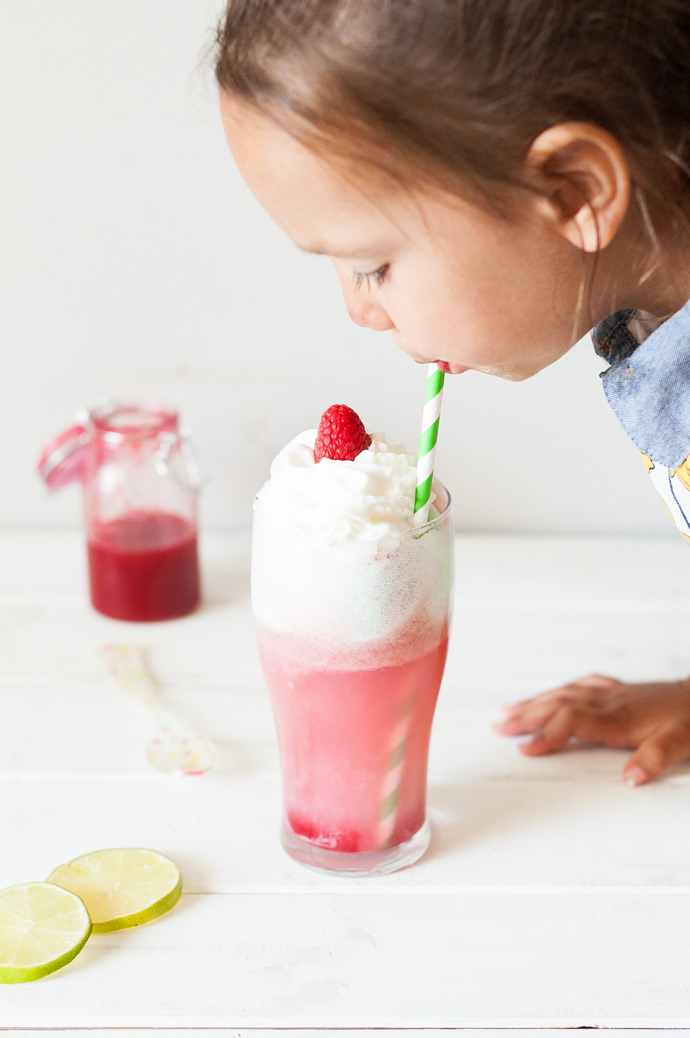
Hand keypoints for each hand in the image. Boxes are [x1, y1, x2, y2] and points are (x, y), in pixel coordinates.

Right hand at [494, 673, 689, 784]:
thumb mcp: (683, 742)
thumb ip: (655, 757)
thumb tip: (630, 778)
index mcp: (620, 717)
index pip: (571, 721)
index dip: (546, 735)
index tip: (525, 750)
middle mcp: (610, 702)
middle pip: (558, 705)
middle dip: (526, 718)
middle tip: (498, 729)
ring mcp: (614, 693)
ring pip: (564, 693)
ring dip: (534, 703)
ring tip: (508, 712)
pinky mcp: (621, 690)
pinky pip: (581, 686)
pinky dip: (560, 690)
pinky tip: (552, 693)